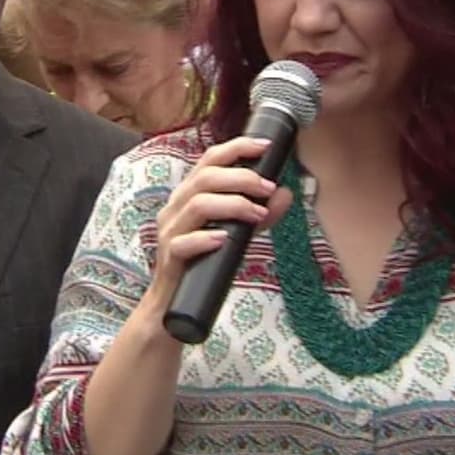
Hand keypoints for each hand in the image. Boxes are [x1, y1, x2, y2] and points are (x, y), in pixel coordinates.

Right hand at [146, 137, 293, 306]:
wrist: (172, 307)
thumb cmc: (203, 263)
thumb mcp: (237, 234)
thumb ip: (259, 214)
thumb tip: (285, 193)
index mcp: (189, 195)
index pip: (209, 160)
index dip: (237, 148)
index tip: (265, 147)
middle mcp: (176, 208)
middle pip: (204, 178)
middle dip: (242, 178)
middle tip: (268, 188)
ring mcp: (170, 232)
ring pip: (197, 204)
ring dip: (233, 205)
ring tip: (258, 214)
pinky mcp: (169, 258)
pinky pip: (183, 242)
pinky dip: (206, 238)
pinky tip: (225, 240)